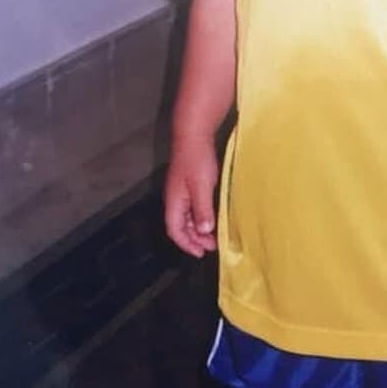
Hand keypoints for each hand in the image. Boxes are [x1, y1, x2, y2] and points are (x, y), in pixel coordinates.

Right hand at [163, 136, 219, 257]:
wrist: (194, 134)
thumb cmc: (196, 159)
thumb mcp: (201, 186)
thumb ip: (202, 209)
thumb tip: (203, 230)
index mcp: (174, 201)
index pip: (175, 230)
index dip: (187, 244)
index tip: (201, 253)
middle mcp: (174, 198)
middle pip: (180, 226)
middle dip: (194, 238)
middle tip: (211, 245)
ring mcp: (180, 191)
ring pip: (186, 217)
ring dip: (197, 228)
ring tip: (212, 235)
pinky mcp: (188, 184)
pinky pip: (191, 207)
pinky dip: (199, 216)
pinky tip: (210, 215)